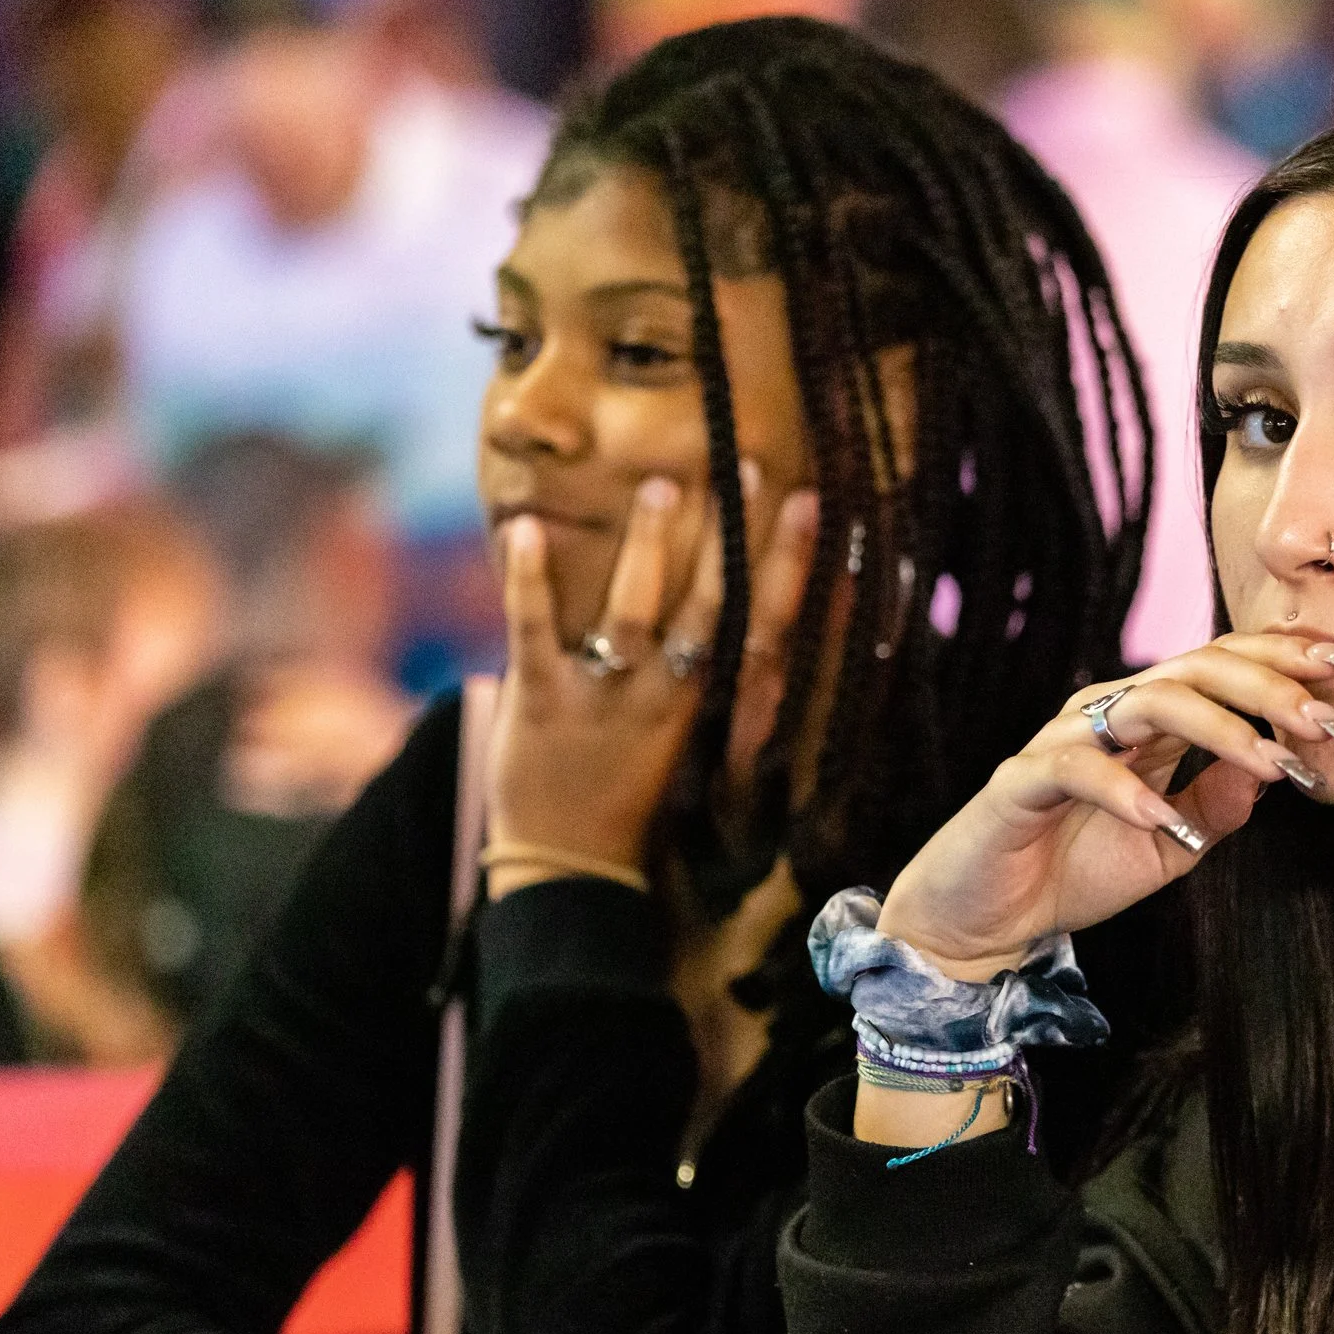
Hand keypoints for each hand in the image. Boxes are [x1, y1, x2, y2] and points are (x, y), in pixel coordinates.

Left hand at [486, 468, 821, 896]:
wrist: (571, 865)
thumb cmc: (635, 792)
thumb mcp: (692, 736)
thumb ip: (713, 671)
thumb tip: (754, 611)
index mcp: (708, 703)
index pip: (763, 624)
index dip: (789, 563)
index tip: (810, 503)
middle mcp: (665, 696)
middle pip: (710, 606)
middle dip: (734, 535)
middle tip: (753, 468)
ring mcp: (604, 697)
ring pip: (635, 613)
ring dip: (652, 547)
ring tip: (665, 486)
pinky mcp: (539, 700)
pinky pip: (535, 630)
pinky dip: (530, 579)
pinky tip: (523, 526)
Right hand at [874, 635, 1333, 977]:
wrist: (989, 918)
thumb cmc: (1078, 869)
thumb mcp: (1175, 845)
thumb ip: (1221, 804)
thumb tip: (1279, 767)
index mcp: (1151, 719)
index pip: (1226, 667)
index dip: (1291, 658)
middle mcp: (1111, 713)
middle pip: (1198, 668)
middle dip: (1271, 687)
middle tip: (1327, 720)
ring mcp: (1066, 740)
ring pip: (1149, 702)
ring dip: (1219, 730)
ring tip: (1271, 765)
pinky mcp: (1022, 780)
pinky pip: (1078, 769)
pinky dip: (1128, 792)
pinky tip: (1166, 821)